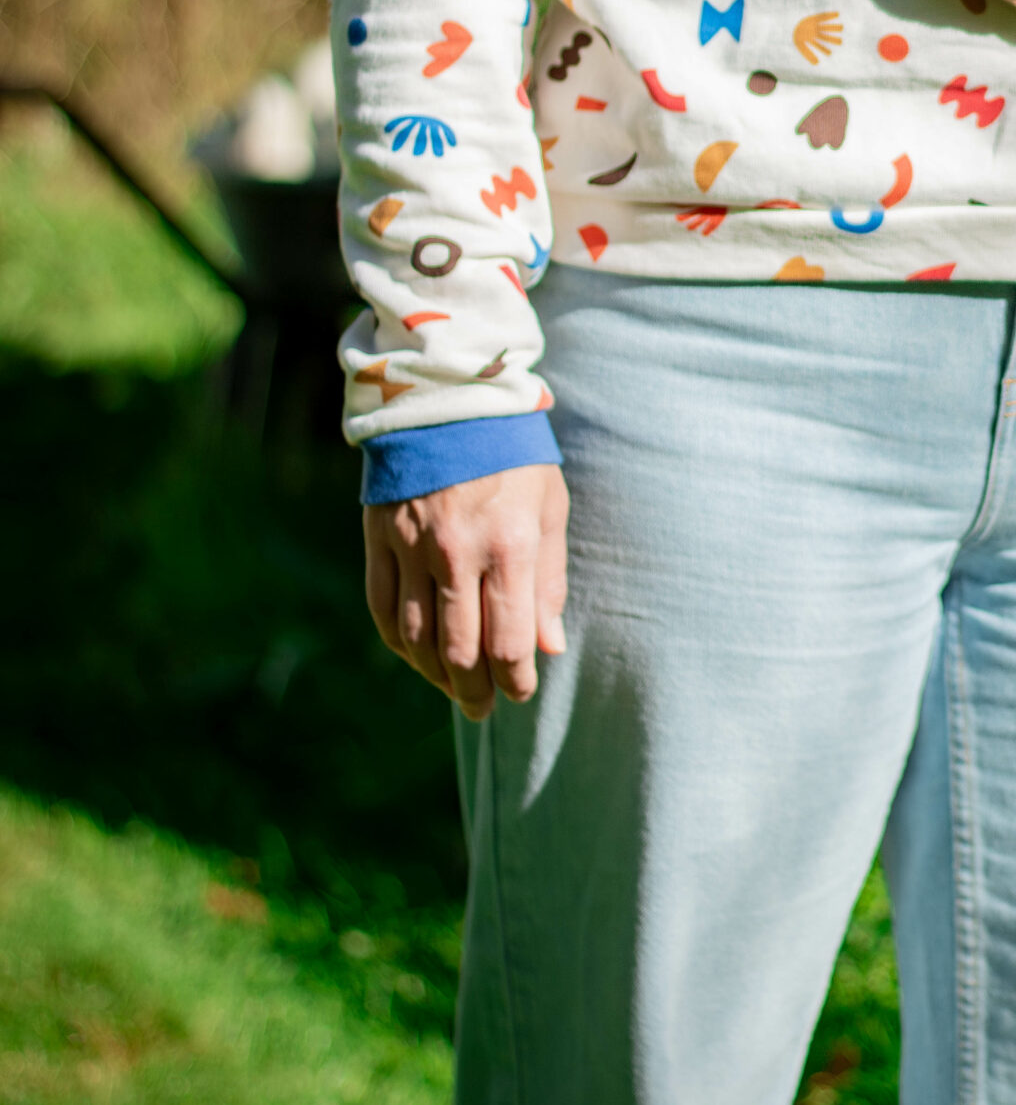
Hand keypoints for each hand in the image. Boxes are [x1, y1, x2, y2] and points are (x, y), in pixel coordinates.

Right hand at [364, 463, 569, 720]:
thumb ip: (548, 581)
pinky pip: (382, 609)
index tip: (520, 692)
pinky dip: (399, 643)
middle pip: (459, 652)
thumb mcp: (549, 508)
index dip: (515, 680)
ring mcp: (411, 546)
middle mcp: (456, 552)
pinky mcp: (378, 538)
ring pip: (416, 639)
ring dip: (435, 676)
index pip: (510, 641)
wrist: (449, 397)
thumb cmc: (512, 453)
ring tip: (453, 689)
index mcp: (508, 544)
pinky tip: (416, 655)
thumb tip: (548, 647)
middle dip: (474, 692)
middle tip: (483, 708)